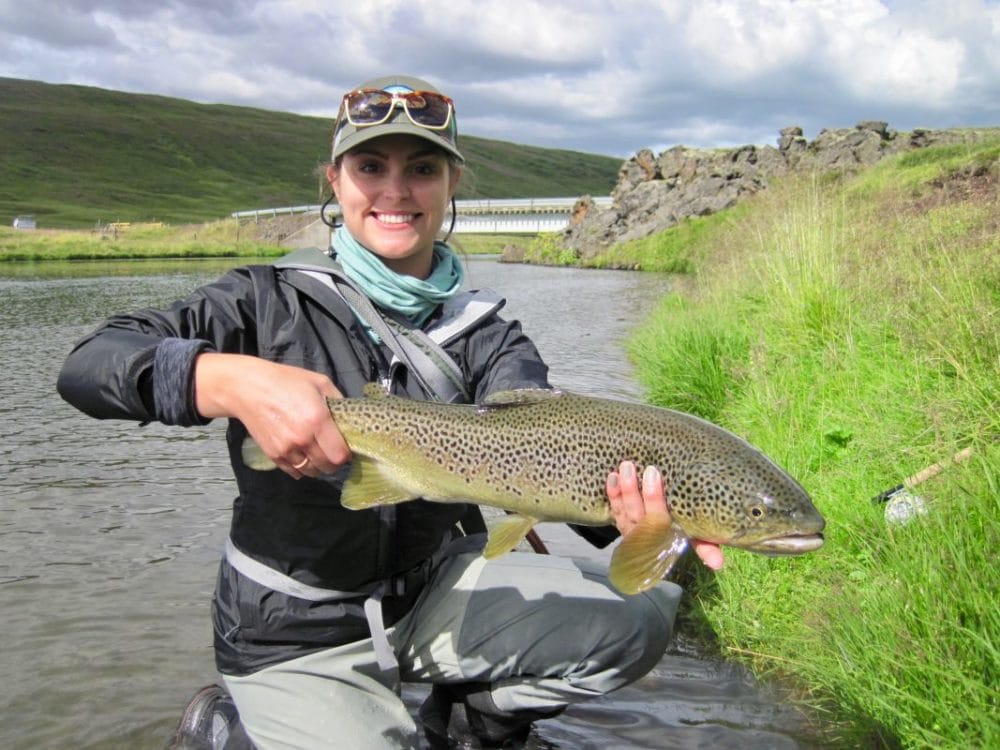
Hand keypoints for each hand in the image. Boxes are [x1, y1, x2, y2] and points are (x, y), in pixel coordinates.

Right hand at [194, 353, 350, 478]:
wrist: (248, 388)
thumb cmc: (285, 381)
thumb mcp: (319, 382)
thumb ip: (338, 401)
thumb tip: (350, 418)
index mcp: (317, 420)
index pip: (340, 455)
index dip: (347, 454)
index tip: (346, 447)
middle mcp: (302, 438)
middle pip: (327, 467)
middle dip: (335, 461)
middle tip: (333, 450)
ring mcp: (286, 449)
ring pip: (311, 471)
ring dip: (318, 466)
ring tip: (318, 452)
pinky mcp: (273, 455)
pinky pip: (294, 472)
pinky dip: (302, 468)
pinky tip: (303, 455)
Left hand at [606, 461, 723, 569]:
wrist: (660, 534)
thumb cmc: (685, 528)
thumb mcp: (698, 538)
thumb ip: (707, 547)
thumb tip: (718, 565)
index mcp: (668, 537)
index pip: (664, 524)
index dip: (658, 503)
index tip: (656, 476)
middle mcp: (648, 535)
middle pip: (644, 516)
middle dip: (645, 494)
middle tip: (650, 470)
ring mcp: (632, 530)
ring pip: (627, 511)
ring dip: (626, 490)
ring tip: (627, 467)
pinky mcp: (622, 524)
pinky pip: (615, 510)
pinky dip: (613, 495)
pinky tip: (612, 477)